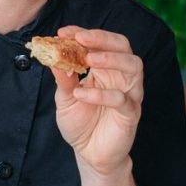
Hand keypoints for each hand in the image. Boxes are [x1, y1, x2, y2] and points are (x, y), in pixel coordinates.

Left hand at [50, 26, 142, 174]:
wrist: (89, 153)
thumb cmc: (79, 122)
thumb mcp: (64, 99)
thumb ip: (62, 79)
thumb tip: (52, 57)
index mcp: (104, 70)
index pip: (100, 43)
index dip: (83, 34)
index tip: (63, 31)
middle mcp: (120, 77)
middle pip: (123, 47)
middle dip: (102, 39)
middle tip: (80, 38)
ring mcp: (129, 94)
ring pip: (133, 67)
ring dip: (111, 59)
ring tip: (88, 60)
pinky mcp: (131, 113)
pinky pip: (122, 99)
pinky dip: (101, 94)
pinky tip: (81, 94)